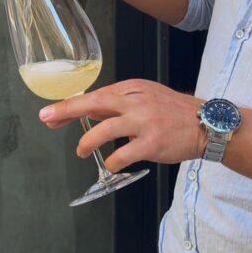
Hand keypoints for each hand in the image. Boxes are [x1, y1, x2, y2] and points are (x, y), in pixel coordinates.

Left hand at [38, 79, 206, 171]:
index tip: (52, 113)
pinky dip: (112, 162)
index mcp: (132, 88)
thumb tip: (91, 112)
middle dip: (66, 111)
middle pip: (93, 103)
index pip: (95, 94)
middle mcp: (136, 101)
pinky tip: (112, 164)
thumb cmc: (174, 112)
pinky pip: (122, 155)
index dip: (71, 105)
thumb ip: (120, 103)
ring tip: (82, 150)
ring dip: (87, 143)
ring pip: (104, 130)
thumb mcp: (146, 97)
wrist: (205, 124)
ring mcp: (144, 122)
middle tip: (47, 119)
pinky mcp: (152, 143)